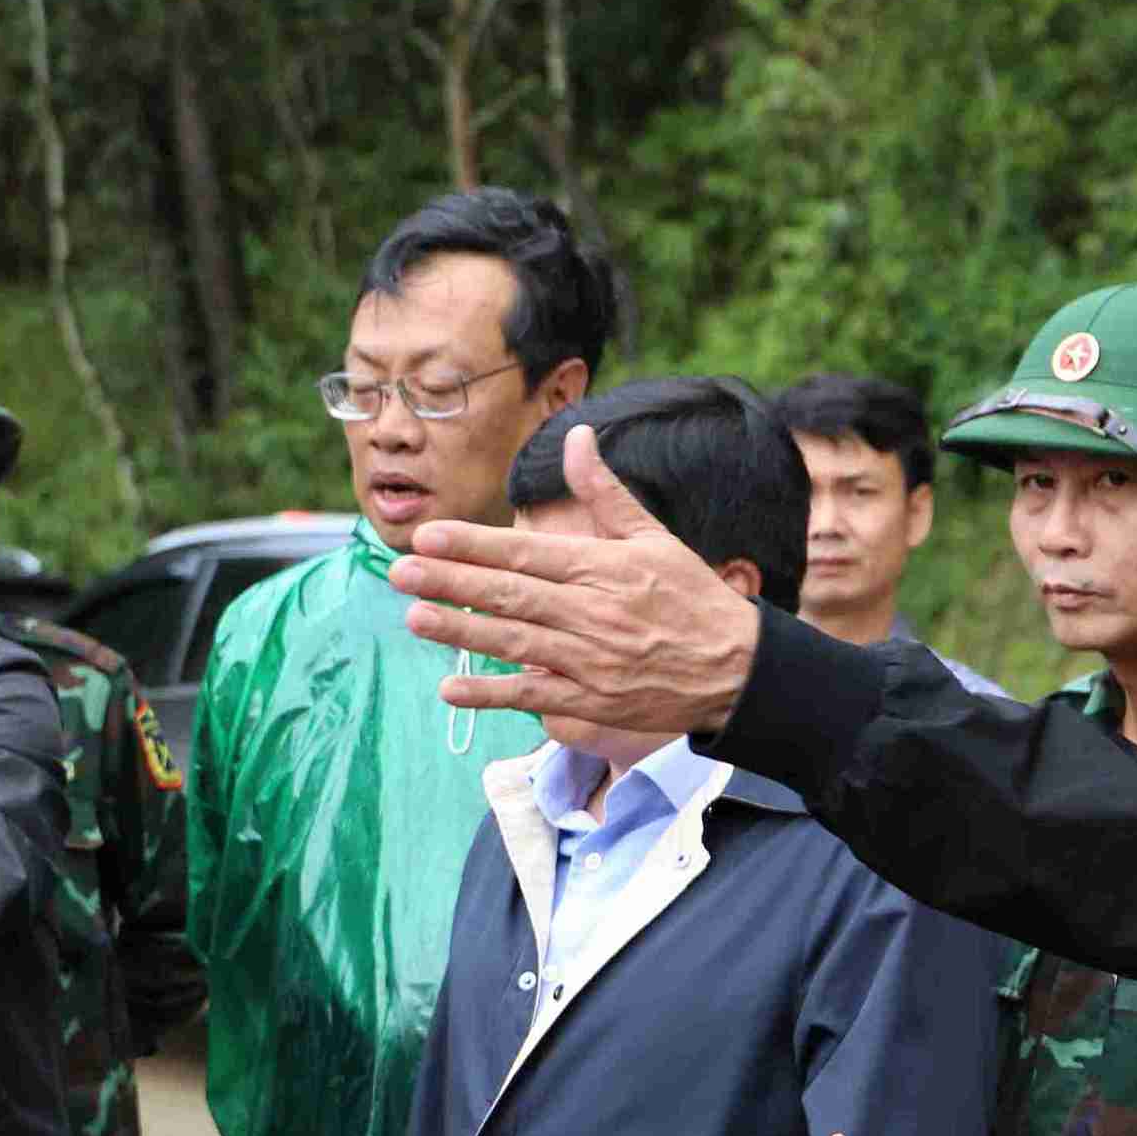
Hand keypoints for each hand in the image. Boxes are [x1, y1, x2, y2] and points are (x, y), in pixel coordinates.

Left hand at [389, 424, 761, 733]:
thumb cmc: (690, 597)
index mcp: (602, 567)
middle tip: (400, 571)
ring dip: (461, 631)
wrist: (736, 668)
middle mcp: (591, 613)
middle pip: (509, 595)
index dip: (473, 545)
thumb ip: (605, 491)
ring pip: (514, 642)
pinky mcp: (592, 701)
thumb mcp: (654, 536)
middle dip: (450, 582)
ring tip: (414, 616)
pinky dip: (491, 693)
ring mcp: (590, 660)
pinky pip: (533, 695)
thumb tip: (579, 435)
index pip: (525, 552)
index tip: (429, 536)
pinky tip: (450, 687)